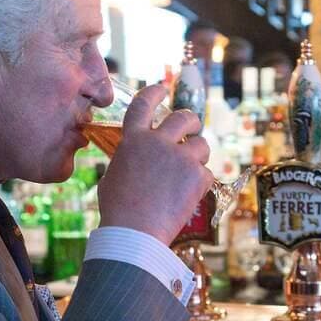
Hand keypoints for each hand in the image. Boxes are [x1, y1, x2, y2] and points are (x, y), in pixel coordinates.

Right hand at [97, 83, 212, 245]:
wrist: (135, 232)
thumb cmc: (118, 210)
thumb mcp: (113, 177)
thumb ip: (127, 161)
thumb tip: (134, 160)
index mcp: (133, 140)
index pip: (144, 104)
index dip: (154, 93)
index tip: (162, 88)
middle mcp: (158, 142)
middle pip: (184, 118)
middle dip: (192, 121)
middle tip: (193, 128)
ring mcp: (180, 157)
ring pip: (202, 145)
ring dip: (199, 156)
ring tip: (190, 173)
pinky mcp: (197, 175)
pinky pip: (207, 173)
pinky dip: (201, 183)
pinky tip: (190, 195)